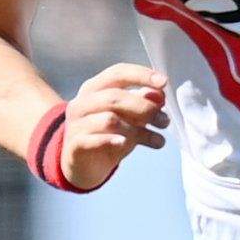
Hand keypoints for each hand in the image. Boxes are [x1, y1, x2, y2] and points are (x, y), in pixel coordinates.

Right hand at [32, 63, 169, 192]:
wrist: (84, 165)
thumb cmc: (109, 135)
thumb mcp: (129, 118)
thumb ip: (144, 104)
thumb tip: (160, 95)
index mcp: (94, 88)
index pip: (118, 73)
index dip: (141, 75)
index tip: (164, 83)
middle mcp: (82, 102)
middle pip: (115, 97)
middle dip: (145, 107)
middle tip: (164, 121)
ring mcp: (76, 123)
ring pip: (110, 120)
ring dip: (138, 129)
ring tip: (157, 139)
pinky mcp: (75, 145)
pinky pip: (96, 140)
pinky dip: (113, 141)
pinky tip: (126, 144)